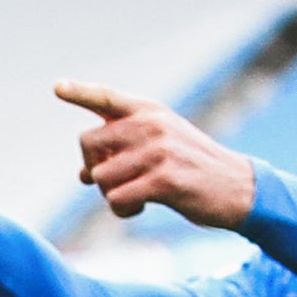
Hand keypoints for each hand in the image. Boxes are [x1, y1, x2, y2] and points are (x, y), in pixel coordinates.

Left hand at [57, 81, 256, 229]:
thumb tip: (83, 176)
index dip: (80, 93)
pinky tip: (140, 208)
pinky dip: (122, 210)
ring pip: (100, 177)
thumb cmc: (194, 170)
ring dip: (109, 196)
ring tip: (132, 198)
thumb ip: (124, 151)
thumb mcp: (162, 147)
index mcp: (150, 112)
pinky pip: (118, 198)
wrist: (238, 188)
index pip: (106, 98)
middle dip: (93, 169)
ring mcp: (159, 151)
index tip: (57, 87)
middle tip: (115, 183)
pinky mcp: (165, 180)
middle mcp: (152, 125)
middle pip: (88, 144)